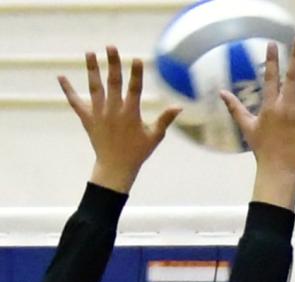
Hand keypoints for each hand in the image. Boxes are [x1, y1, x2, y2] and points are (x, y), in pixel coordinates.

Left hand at [59, 47, 180, 193]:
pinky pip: (75, 102)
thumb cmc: (138, 152)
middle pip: (113, 82)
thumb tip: (178, 107)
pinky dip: (68, 89)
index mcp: (131, 114)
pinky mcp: (87, 118)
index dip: (136, 73)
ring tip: (90, 52)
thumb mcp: (155, 136)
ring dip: (92, 69)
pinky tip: (61, 76)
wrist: (115, 166)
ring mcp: (98, 113)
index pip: (134, 89)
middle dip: (113, 64)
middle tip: (111, 47)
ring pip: (94, 87)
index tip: (136, 59)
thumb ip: (165, 119)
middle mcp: (113, 110)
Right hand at [221, 37, 294, 208]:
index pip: (271, 77)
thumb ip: (235, 107)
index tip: (273, 43)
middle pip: (292, 77)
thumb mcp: (247, 126)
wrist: (279, 170)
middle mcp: (287, 107)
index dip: (272, 60)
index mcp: (271, 106)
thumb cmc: (262, 149)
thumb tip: (222, 92)